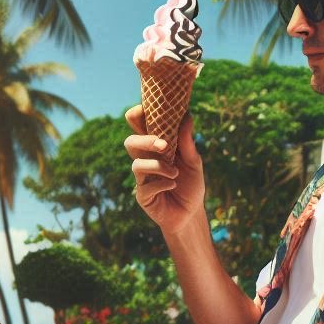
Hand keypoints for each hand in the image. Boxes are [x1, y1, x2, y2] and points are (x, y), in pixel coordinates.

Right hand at [123, 105, 205, 234]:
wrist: (191, 213)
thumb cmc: (191, 185)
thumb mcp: (194, 162)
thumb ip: (188, 142)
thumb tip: (187, 116)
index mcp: (155, 148)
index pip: (139, 127)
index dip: (138, 115)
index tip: (148, 109)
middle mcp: (145, 160)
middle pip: (130, 142)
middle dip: (145, 140)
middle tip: (164, 145)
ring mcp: (142, 179)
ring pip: (136, 165)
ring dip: (158, 166)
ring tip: (175, 174)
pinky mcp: (143, 197)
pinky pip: (145, 186)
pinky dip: (162, 183)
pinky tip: (173, 185)